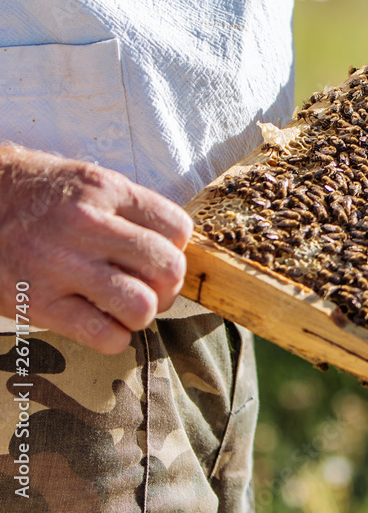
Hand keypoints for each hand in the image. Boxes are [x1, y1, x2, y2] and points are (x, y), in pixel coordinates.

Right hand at [0, 146, 192, 353]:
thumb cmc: (39, 195)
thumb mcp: (89, 182)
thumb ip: (131, 210)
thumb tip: (173, 248)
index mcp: (104, 190)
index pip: (177, 228)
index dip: (176, 247)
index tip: (159, 254)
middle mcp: (84, 226)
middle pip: (168, 268)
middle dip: (168, 285)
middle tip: (151, 287)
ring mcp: (59, 266)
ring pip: (140, 305)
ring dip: (143, 313)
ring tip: (128, 307)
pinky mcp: (37, 302)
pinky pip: (102, 335)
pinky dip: (115, 338)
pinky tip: (105, 326)